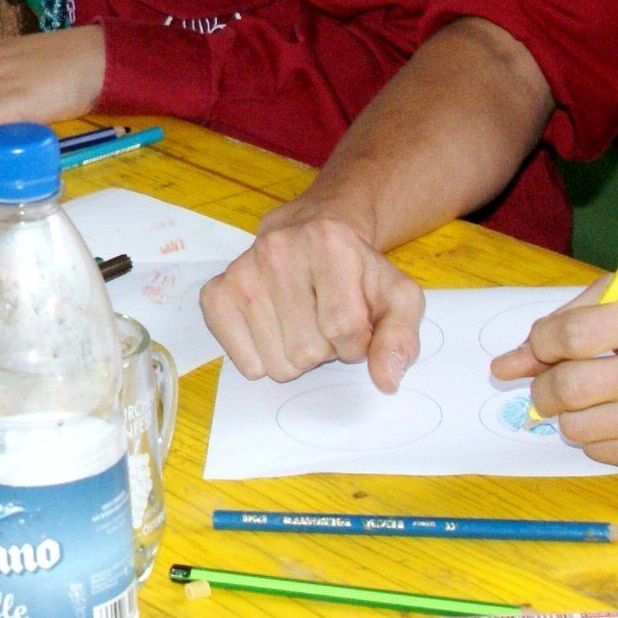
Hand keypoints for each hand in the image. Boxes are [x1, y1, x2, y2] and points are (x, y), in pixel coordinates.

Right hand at [200, 197, 427, 391]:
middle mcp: (278, 249)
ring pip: (278, 363)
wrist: (309, 237)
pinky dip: (265, 360)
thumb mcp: (396, 296)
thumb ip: (401, 336)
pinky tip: (275, 329)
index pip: (344, 327)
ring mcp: (242, 271)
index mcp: (329, 241)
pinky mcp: (216, 293)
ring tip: (302, 323)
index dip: (357, 341)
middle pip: (307, 350)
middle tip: (325, 321)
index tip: (357, 324)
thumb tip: (386, 379)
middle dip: (326, 350)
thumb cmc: (356, 273)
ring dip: (297, 357)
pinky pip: (245, 364)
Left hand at [491, 283, 617, 481]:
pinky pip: (604, 453)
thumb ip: (574, 318)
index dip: (539, 344)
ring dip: (570, 415)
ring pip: (579, 428)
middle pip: (570, 388)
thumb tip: (508, 363)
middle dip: (544, 387)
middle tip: (551, 385)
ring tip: (596, 401)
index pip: (571, 336)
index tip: (541, 348)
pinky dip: (600, 437)